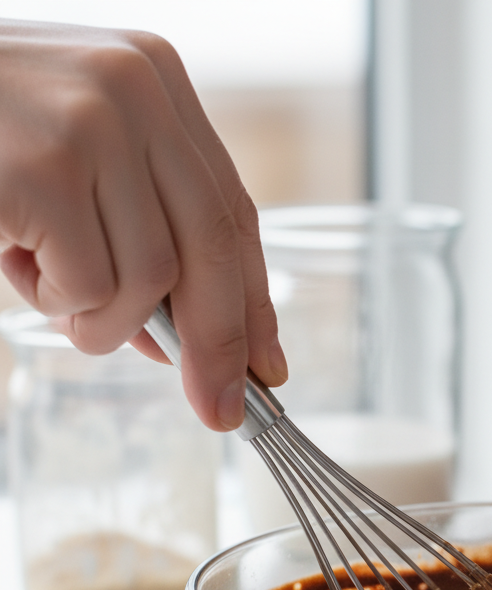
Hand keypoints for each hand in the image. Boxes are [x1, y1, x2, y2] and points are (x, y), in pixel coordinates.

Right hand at [0, 19, 286, 429]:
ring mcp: (92, 124)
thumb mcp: (74, 167)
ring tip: (48, 287)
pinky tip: (16, 265)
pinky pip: (92, 288)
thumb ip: (139, 233)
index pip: (230, 213)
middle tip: (220, 408)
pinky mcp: (44, 170)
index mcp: (156, 80)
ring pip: (152, 282)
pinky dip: (58, 304)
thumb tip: (189, 343)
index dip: (253, 300)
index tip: (267, 364)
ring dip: (103, 319)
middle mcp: (138, 91)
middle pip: (214, 252)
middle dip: (220, 346)